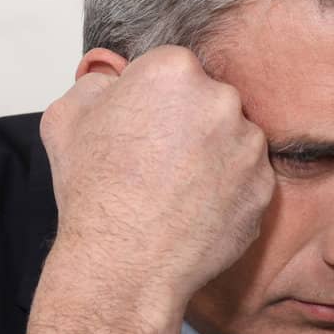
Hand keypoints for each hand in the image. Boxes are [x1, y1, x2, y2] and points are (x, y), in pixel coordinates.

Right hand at [28, 46, 274, 333]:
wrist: (127, 263)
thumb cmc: (95, 193)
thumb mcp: (67, 117)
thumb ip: (98, 84)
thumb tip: (116, 81)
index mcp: (173, 71)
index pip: (173, 70)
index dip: (154, 99)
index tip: (141, 126)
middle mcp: (222, 102)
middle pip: (209, 102)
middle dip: (189, 125)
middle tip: (158, 161)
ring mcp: (250, 148)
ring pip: (233, 140)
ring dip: (213, 157)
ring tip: (175, 190)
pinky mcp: (266, 189)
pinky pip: (248, 180)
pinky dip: (228, 191)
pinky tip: (195, 210)